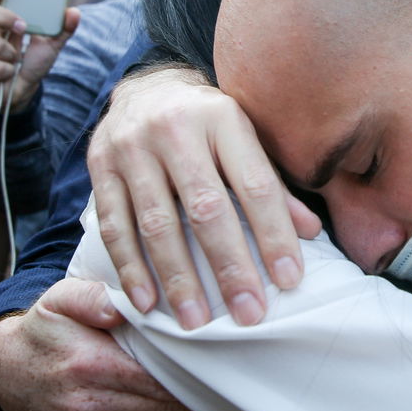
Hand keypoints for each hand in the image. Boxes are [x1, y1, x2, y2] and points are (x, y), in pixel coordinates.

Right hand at [0, 0, 79, 112]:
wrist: (22, 91)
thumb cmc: (32, 62)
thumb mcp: (51, 45)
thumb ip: (62, 29)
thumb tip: (74, 12)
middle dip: (5, 18)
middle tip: (23, 28)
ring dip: (10, 55)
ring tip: (15, 60)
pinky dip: (5, 71)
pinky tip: (6, 73)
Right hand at [0, 277, 249, 410]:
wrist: (4, 372)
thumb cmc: (44, 330)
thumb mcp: (59, 299)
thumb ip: (91, 297)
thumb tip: (123, 304)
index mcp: (93, 365)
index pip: (159, 377)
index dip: (199, 379)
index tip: (236, 375)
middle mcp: (95, 405)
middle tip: (257, 409)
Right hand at [86, 66, 321, 329]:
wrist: (145, 88)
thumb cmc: (208, 125)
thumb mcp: (245, 139)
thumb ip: (272, 185)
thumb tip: (311, 233)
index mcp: (223, 119)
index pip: (255, 185)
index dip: (274, 235)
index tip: (288, 281)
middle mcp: (175, 129)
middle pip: (206, 208)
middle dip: (229, 266)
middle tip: (247, 314)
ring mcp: (132, 147)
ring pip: (156, 223)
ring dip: (178, 279)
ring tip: (196, 322)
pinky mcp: (100, 167)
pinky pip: (115, 226)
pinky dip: (131, 269)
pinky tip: (146, 304)